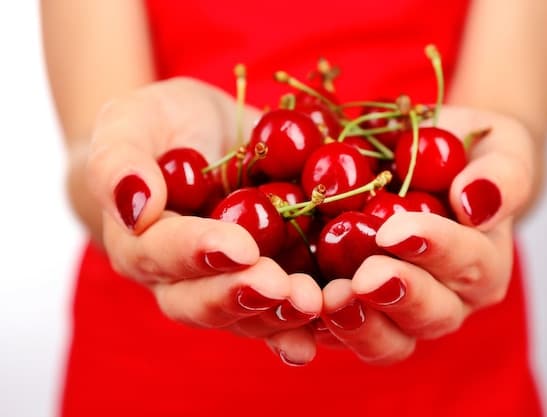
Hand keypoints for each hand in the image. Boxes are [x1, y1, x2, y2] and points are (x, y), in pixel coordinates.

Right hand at [86, 77, 321, 365]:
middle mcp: (182, 278)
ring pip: (248, 316)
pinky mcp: (270, 279)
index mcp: (141, 243)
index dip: (199, 253)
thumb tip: (134, 204)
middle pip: (204, 302)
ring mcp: (228, 283)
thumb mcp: (130, 123)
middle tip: (280, 287)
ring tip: (314, 303)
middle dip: (243, 296)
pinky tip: (334, 319)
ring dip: (281, 315)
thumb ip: (119, 163)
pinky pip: (285, 308)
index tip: (239, 246)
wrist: (206, 136)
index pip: (162, 255)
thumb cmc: (161, 126)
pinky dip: (308, 319)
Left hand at [318, 106, 533, 364]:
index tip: (392, 231)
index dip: (432, 248)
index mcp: (485, 264)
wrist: (433, 171)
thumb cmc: (467, 160)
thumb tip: (476, 199)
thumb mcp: (498, 152)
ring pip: (391, 341)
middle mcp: (450, 299)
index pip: (467, 262)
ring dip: (361, 325)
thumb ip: (501, 176)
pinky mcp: (366, 318)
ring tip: (331, 301)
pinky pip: (347, 337)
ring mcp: (406, 316)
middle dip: (396, 296)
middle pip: (431, 313)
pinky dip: (323, 331)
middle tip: (364, 279)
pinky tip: (301, 312)